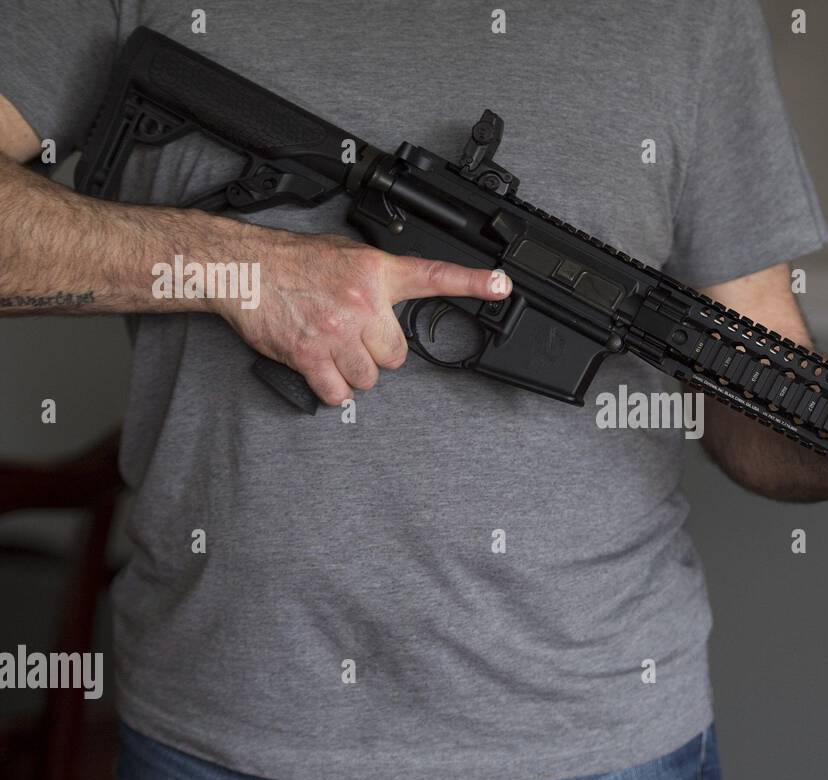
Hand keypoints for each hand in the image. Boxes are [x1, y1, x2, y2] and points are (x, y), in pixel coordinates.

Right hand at [215, 228, 509, 404]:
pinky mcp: (310, 355)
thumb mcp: (346, 255)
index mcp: (377, 272)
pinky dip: (331, 389)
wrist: (244, 269)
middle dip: (377, 353)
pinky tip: (319, 367)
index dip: (473, 282)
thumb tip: (396, 301)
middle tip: (353, 336)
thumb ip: (378, 278)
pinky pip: (339, 393)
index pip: (434, 276)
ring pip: (370, 378)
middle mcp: (362, 302)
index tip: (502, 285)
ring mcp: (337, 330)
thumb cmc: (293, 262)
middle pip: (397, 355)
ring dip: (353, 372)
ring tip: (332, 348)